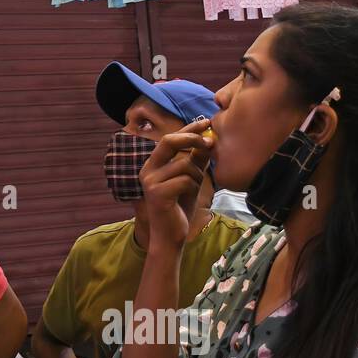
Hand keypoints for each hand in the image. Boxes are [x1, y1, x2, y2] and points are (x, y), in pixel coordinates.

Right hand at [140, 118, 213, 249]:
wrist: (171, 236)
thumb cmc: (179, 207)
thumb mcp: (190, 180)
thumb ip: (196, 161)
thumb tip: (209, 140)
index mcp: (153, 165)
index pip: (169, 139)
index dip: (188, 129)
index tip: (206, 121)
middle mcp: (147, 170)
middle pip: (169, 142)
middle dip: (192, 138)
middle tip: (210, 142)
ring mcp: (150, 182)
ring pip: (184, 164)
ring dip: (197, 175)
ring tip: (194, 188)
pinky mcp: (158, 194)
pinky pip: (185, 180)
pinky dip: (193, 187)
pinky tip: (188, 197)